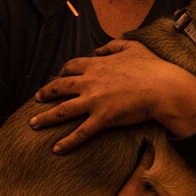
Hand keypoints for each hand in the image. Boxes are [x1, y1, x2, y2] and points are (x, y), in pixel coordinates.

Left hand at [29, 39, 195, 153]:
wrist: (162, 87)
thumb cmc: (151, 67)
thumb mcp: (132, 47)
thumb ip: (112, 46)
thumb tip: (98, 50)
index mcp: (96, 65)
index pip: (72, 67)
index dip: (63, 72)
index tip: (59, 76)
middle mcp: (90, 82)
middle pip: (60, 87)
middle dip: (46, 93)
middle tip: (37, 98)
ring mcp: (94, 101)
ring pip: (62, 111)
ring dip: (45, 118)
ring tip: (33, 123)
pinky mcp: (102, 119)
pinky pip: (80, 133)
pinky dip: (67, 142)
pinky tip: (56, 149)